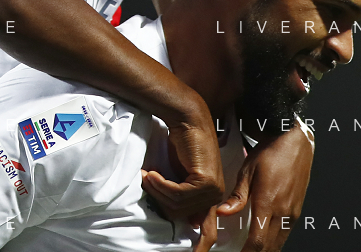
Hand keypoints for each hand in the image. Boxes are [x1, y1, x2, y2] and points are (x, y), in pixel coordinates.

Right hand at [141, 106, 225, 228]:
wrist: (189, 121)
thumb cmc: (182, 145)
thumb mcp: (180, 176)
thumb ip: (180, 196)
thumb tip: (177, 217)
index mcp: (210, 197)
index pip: (209, 232)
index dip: (201, 246)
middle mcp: (214, 195)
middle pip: (179, 214)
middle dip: (159, 199)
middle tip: (146, 181)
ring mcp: (212, 189)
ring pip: (176, 204)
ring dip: (157, 189)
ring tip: (147, 175)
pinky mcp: (205, 180)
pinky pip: (176, 193)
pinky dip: (160, 184)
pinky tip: (152, 173)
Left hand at [217, 123, 313, 251]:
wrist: (293, 141)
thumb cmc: (270, 152)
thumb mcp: (248, 171)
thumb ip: (237, 196)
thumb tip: (222, 213)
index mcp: (268, 203)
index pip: (258, 242)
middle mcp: (283, 212)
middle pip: (270, 248)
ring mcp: (292, 212)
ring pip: (279, 243)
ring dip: (266, 250)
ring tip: (251, 250)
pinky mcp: (297, 209)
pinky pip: (286, 234)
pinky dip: (275, 242)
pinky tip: (265, 241)